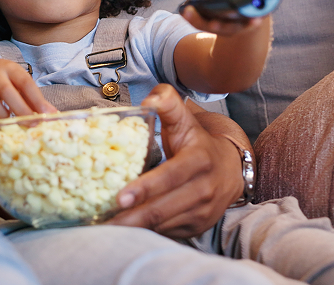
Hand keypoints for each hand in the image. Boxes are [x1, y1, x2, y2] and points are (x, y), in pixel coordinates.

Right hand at [0, 58, 56, 125]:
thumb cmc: (3, 81)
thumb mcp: (17, 83)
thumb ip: (33, 98)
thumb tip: (53, 114)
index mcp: (9, 68)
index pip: (24, 81)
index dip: (36, 99)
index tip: (47, 114)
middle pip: (6, 91)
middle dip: (21, 110)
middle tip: (32, 125)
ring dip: (3, 115)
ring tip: (10, 123)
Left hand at [107, 85, 243, 237]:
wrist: (231, 170)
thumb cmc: (197, 143)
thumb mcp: (185, 120)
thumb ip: (167, 103)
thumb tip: (148, 100)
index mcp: (199, 160)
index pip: (170, 176)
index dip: (145, 188)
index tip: (120, 197)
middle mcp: (204, 190)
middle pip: (162, 208)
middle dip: (131, 217)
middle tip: (102, 220)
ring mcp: (201, 213)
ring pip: (162, 224)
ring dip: (133, 229)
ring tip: (105, 227)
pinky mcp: (195, 228)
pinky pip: (166, 233)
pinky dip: (144, 233)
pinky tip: (124, 230)